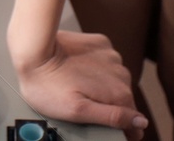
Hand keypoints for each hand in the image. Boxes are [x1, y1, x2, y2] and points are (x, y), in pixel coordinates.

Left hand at [13, 30, 148, 139]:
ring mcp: (111, 56)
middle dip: (108, 104)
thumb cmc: (48, 85)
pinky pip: (104, 60)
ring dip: (102, 85)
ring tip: (77, 85)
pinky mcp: (100, 43)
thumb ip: (112, 118)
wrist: (32, 49)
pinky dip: (96, 66)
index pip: (134, 120)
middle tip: (83, 103)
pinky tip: (78, 67)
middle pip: (122, 99)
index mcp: (119, 94)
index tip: (110, 130)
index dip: (124, 129)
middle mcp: (121, 73)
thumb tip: (140, 123)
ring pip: (113, 79)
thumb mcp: (78, 111)